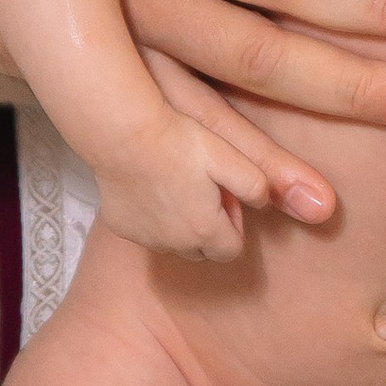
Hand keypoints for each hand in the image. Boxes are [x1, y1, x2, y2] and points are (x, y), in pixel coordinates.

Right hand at [95, 110, 270, 262]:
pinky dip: (153, 219)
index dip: (235, 223)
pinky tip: (153, 187)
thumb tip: (264, 204)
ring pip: (174, 244)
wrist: (125, 134)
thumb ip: (256, 186)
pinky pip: (146, 233)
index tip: (226, 196)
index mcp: (205, 231)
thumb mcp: (231, 158)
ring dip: (182, 226)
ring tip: (179, 187)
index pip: (232, 250)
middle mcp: (174, 244)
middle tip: (204, 192)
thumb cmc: (180, 142)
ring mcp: (145, 238)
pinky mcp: (122, 228)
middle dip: (210, 228)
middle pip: (203, 251)